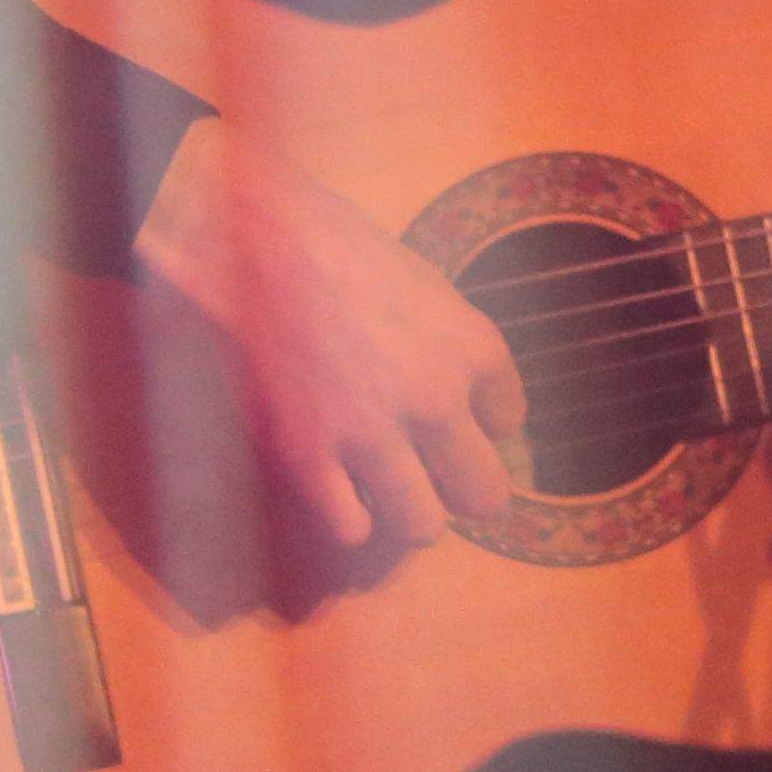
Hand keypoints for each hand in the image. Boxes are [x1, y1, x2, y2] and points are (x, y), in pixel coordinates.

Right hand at [132, 120, 527, 555]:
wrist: (260, 243)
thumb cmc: (342, 248)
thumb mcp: (426, 285)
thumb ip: (454, 345)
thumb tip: (468, 396)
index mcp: (473, 347)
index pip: (510, 418)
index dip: (486, 422)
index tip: (465, 415)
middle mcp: (436, 400)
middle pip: (485, 493)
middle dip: (469, 490)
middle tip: (444, 479)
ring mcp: (373, 434)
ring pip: (424, 525)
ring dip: (412, 513)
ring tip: (394, 492)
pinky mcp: (311, 455)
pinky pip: (352, 528)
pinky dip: (351, 518)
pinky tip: (343, 492)